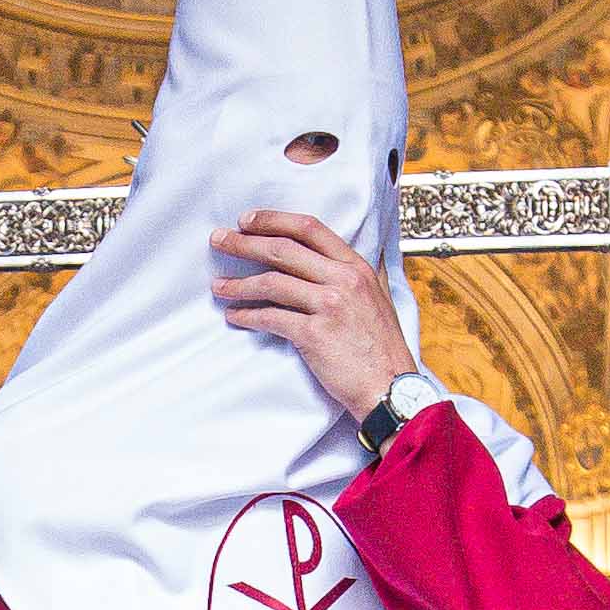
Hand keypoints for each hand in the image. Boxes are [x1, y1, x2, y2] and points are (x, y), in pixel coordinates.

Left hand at [209, 208, 414, 420]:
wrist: (390, 388)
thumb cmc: (381, 349)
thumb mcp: (377, 299)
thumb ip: (356, 275)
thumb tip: (335, 258)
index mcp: (356, 267)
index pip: (309, 229)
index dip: (273, 221)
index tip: (247, 220)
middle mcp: (344, 280)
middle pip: (283, 250)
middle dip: (244, 243)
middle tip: (218, 240)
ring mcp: (330, 305)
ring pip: (272, 282)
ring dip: (239, 283)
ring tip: (218, 286)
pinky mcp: (315, 334)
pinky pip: (271, 317)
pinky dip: (247, 316)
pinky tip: (235, 316)